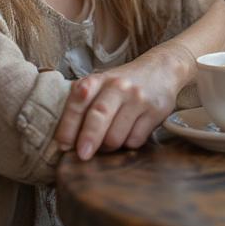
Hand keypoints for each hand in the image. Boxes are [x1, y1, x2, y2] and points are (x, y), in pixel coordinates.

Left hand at [54, 45, 190, 160]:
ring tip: (108, 142)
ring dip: (108, 147)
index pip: (78, 101)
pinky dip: (127, 145)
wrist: (161, 70)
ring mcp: (137, 98)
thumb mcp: (101, 86)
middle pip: (98, 114)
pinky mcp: (154, 112)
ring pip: (116, 135)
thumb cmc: (122, 85)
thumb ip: (82, 105)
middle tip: (82, 156)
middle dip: (88, 138)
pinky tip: (127, 135)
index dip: (68, 125)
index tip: (62, 146)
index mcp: (98, 80)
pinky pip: (135, 140)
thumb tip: (63, 143)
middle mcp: (117, 86)